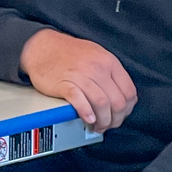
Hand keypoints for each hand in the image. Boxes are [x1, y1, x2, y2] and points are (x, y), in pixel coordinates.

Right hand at [20, 29, 135, 132]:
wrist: (41, 46)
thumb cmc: (67, 53)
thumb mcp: (96, 55)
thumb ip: (110, 74)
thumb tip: (120, 97)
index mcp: (108, 62)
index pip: (129, 93)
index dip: (127, 110)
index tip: (119, 116)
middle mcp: (97, 67)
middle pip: (117, 102)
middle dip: (115, 120)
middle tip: (108, 125)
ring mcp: (80, 75)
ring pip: (102, 104)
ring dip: (102, 121)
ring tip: (96, 125)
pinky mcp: (64, 83)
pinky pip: (80, 101)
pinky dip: (86, 112)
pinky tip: (87, 118)